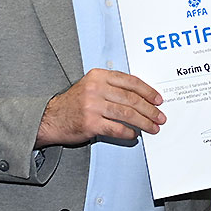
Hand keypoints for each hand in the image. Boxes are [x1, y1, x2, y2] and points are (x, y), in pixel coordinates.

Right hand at [36, 69, 165, 146]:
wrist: (50, 118)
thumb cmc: (74, 103)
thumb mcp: (91, 85)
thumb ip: (112, 86)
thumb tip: (141, 95)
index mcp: (99, 76)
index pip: (130, 82)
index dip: (147, 91)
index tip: (158, 99)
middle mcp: (95, 89)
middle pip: (131, 99)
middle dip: (150, 109)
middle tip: (159, 116)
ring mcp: (92, 106)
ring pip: (127, 114)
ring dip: (144, 122)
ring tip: (153, 127)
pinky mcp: (90, 123)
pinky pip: (116, 128)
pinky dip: (128, 133)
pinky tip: (134, 134)